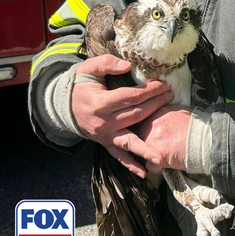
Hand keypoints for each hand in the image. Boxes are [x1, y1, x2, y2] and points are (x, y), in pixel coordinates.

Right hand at [72, 55, 174, 176]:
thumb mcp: (88, 68)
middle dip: (156, 105)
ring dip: (146, 148)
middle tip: (171, 96)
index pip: (132, 97)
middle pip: (136, 114)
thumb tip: (128, 66)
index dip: (150, 90)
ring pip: (130, 141)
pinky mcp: (105, 143)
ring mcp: (105, 135)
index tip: (164, 85)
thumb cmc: (79, 85)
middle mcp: (103, 122)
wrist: (63, 106)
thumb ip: (107, 63)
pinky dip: (130, 165)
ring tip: (161, 158)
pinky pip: (118, 156)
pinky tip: (144, 172)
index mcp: (100, 103)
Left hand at [137, 105, 191, 172]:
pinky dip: (158, 168)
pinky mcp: (158, 155)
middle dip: (145, 144)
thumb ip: (164, 113)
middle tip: (157, 148)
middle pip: (137, 137)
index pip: (140, 122)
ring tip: (164, 156)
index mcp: (156, 112)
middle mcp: (151, 125)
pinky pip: (150, 166)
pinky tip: (168, 164)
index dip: (143, 130)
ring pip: (142, 152)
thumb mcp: (179, 112)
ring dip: (150, 156)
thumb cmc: (196, 126)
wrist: (206, 138)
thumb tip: (160, 117)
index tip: (148, 135)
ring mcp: (152, 140)